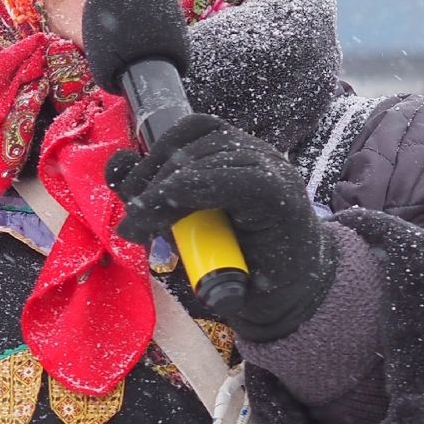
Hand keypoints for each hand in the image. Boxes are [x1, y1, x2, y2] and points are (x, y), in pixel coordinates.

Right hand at [106, 113, 335, 342]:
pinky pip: (190, 131)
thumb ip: (223, 286)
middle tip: (131, 229)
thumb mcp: (251, 292)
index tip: (136, 230)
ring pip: (190, 136)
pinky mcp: (227, 139)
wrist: (291, 260)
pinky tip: (145, 181)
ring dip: (152, 169)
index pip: (222, 179)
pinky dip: (161, 152)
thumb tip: (197, 278)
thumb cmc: (269, 278)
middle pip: (199, 157)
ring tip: (136, 206)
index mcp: (278, 197)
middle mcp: (266, 161)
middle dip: (156, 191)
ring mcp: (247, 144)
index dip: (170, 199)